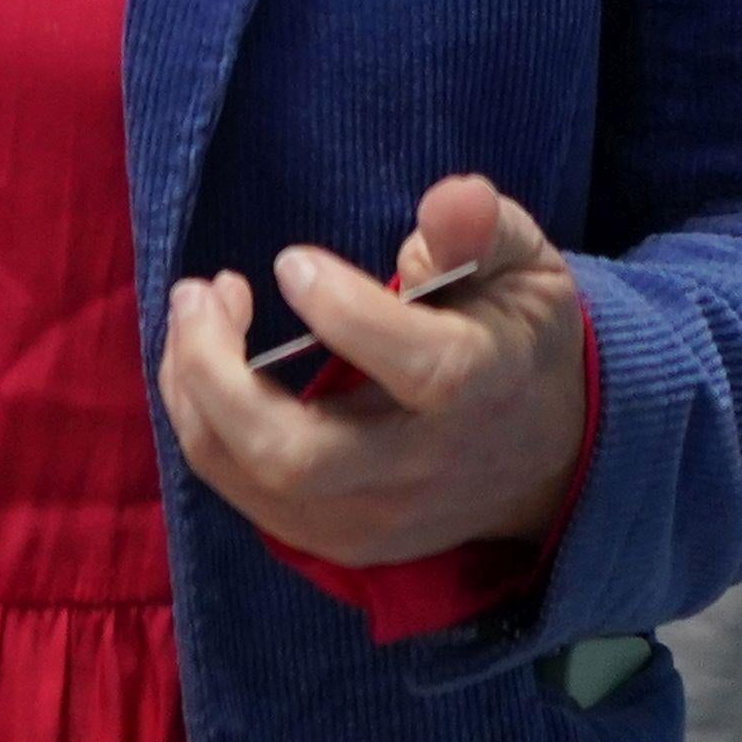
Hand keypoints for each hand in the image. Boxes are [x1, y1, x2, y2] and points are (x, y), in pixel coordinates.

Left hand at [156, 174, 587, 568]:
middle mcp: (423, 467)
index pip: (420, 369)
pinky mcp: (342, 541)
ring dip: (194, 395)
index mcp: (483, 387)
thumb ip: (484, 229)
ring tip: (195, 316)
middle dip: (214, 372)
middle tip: (201, 292)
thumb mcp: (526, 268)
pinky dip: (206, 430)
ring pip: (253, 481)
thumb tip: (448, 199)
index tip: (291, 262)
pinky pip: (245, 498)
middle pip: (294, 455)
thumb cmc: (520, 341)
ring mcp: (377, 518)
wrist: (547, 460)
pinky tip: (206, 369)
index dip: (343, 312)